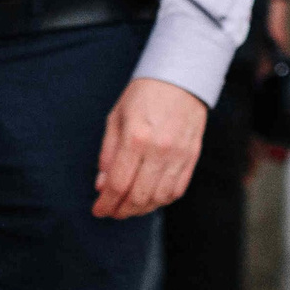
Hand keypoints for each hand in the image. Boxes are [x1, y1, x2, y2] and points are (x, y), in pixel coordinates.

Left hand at [95, 77, 206, 217]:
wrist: (181, 78)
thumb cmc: (144, 95)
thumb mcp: (116, 118)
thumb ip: (108, 153)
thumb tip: (102, 185)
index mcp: (136, 137)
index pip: (118, 184)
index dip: (106, 203)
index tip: (98, 210)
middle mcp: (159, 149)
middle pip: (138, 196)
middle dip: (121, 210)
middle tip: (111, 211)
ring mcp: (179, 155)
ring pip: (159, 198)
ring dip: (141, 209)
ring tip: (129, 207)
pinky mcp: (192, 157)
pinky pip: (177, 190)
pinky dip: (161, 200)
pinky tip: (150, 198)